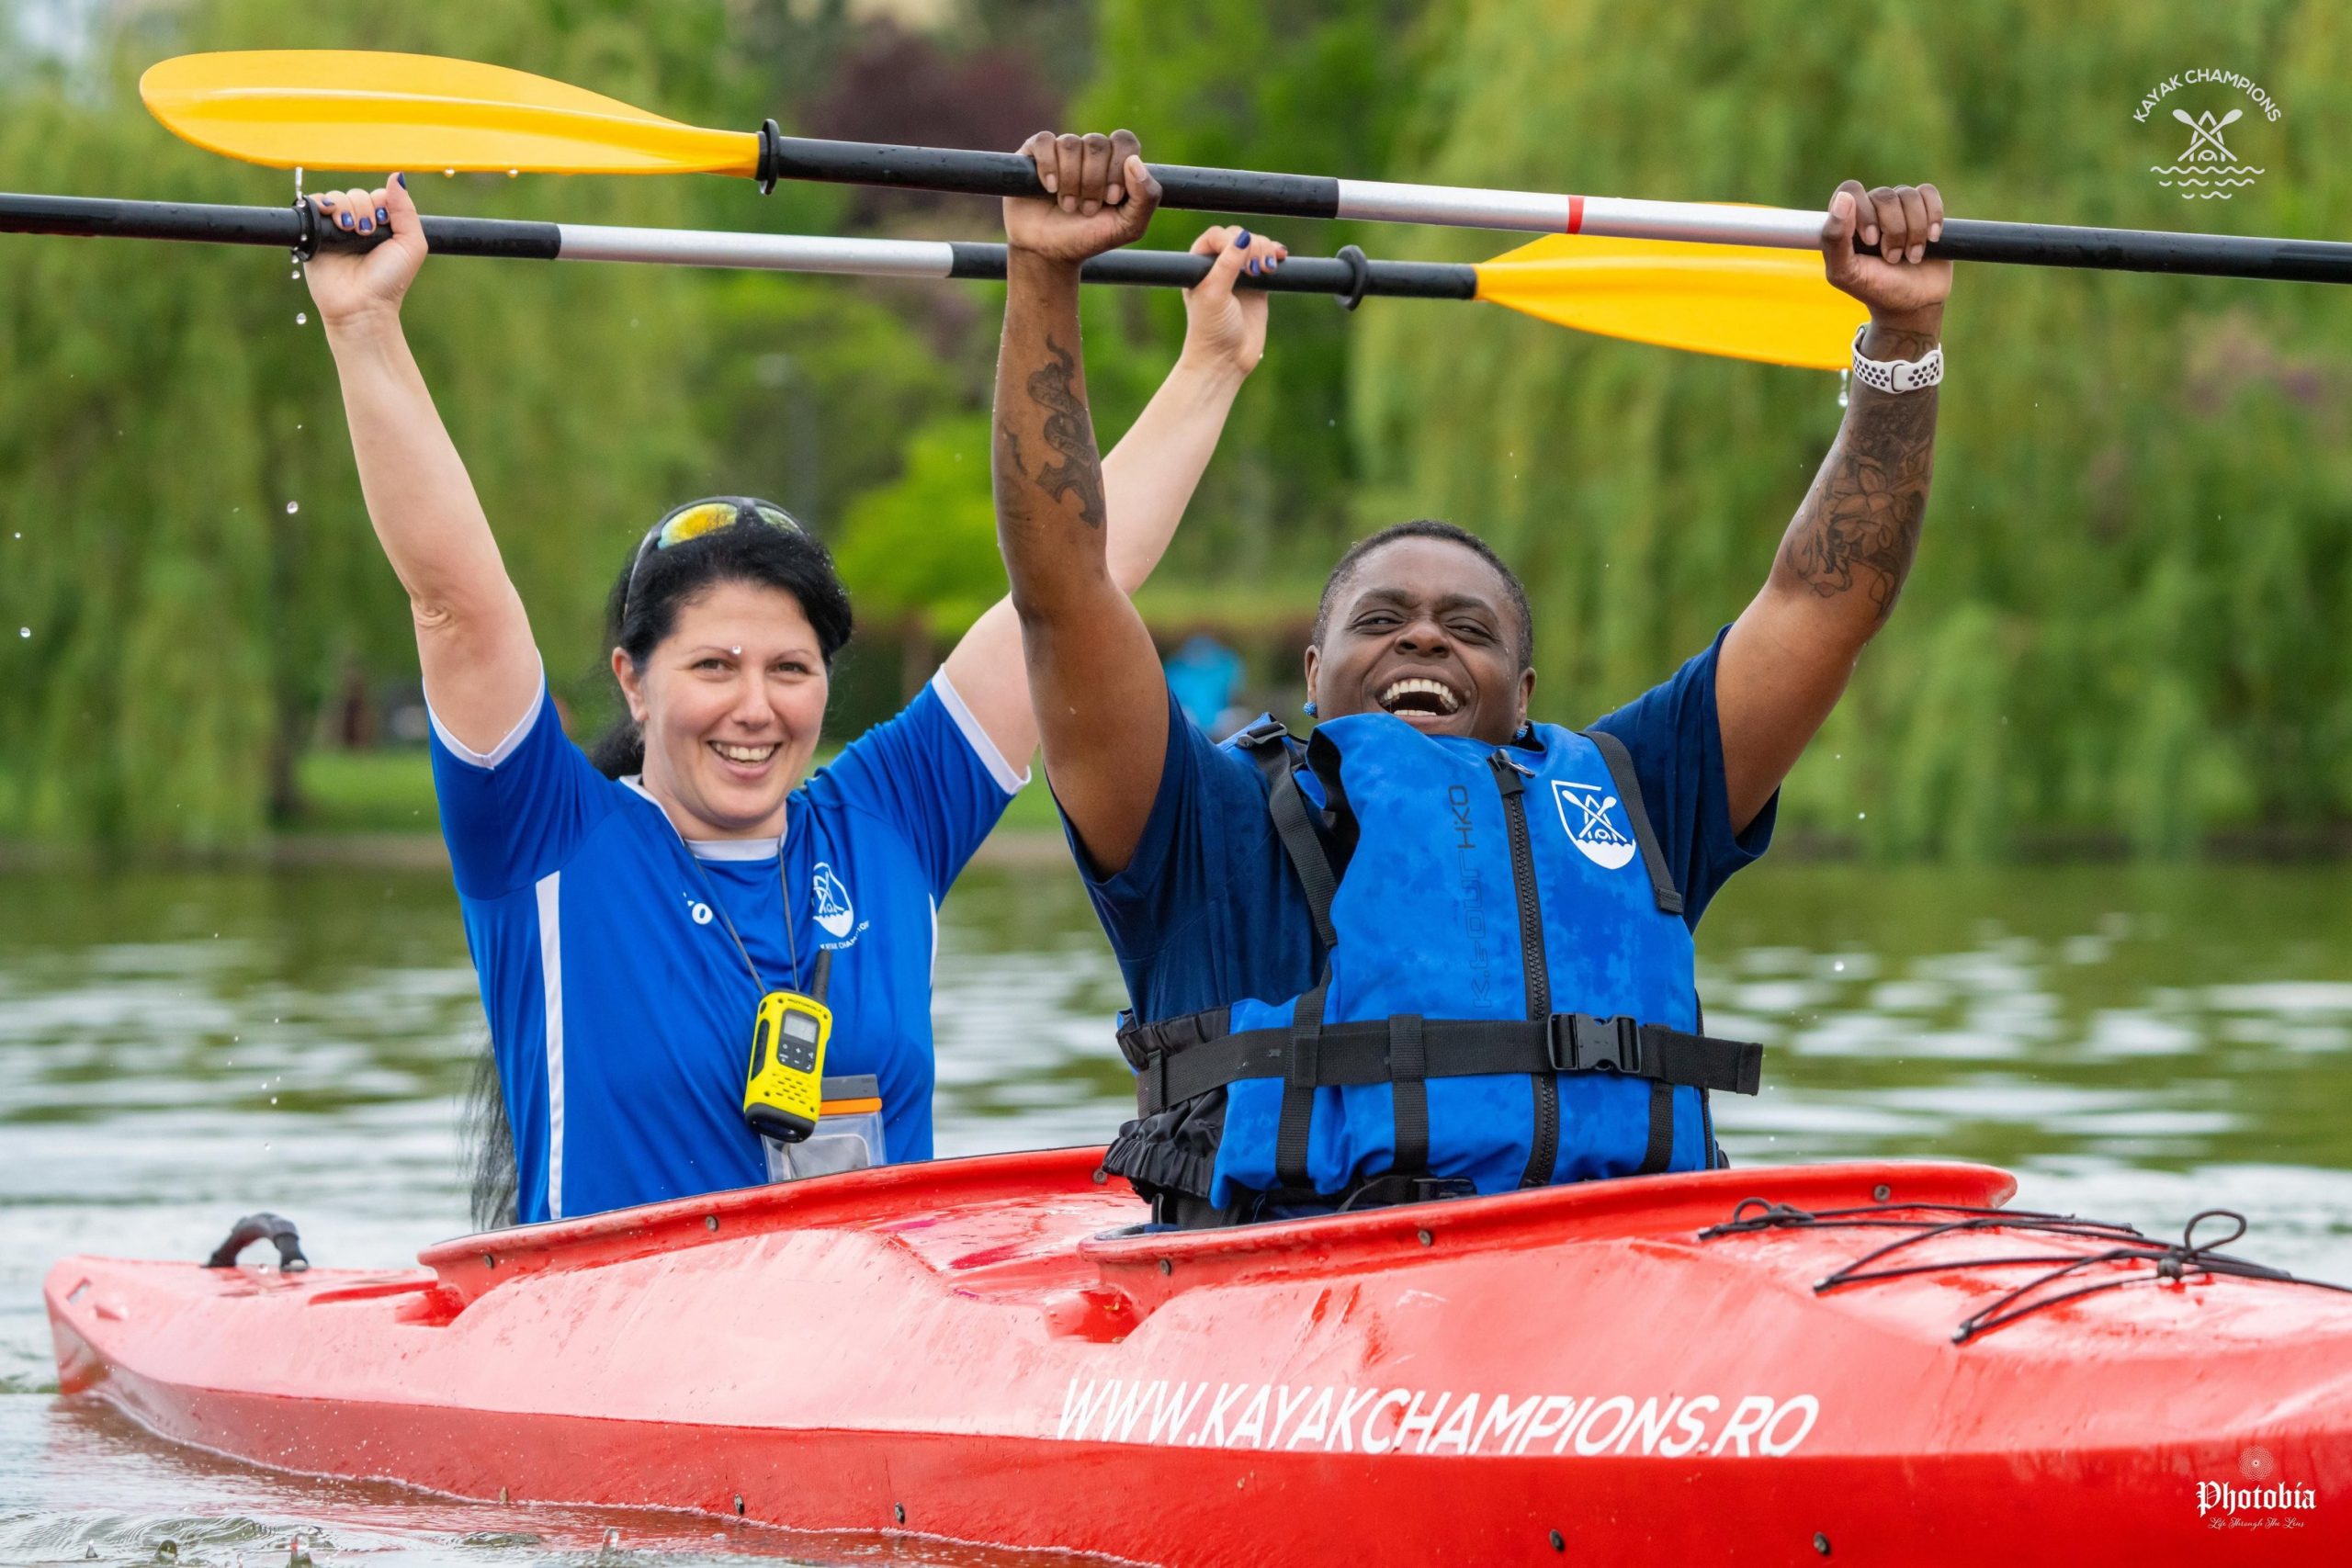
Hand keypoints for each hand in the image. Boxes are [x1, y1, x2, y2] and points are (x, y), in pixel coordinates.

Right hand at [303, 175, 426, 327]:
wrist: (361, 305)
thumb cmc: (389, 280)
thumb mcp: (411, 245)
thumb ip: (406, 210)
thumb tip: (397, 176)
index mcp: (382, 226)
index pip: (378, 196)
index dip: (380, 205)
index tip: (382, 226)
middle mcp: (359, 225)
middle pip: (357, 195)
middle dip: (362, 209)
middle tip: (365, 234)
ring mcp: (336, 230)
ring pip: (337, 198)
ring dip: (344, 209)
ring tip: (349, 231)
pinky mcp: (314, 235)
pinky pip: (313, 205)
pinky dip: (321, 204)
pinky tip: (330, 217)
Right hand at [1003, 130, 1161, 263]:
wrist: (1048, 253)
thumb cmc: (1088, 238)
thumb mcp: (1128, 227)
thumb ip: (1147, 197)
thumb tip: (1135, 161)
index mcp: (1115, 164)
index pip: (1124, 141)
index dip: (1118, 167)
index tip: (1112, 199)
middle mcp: (1089, 153)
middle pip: (1097, 143)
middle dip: (1093, 181)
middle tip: (1087, 209)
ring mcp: (1061, 151)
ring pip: (1070, 144)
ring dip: (1070, 181)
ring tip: (1068, 206)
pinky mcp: (1034, 153)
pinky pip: (1044, 141)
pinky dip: (1048, 166)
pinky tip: (1050, 188)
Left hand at [1178, 226, 1288, 376]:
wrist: (1226, 359)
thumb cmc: (1211, 329)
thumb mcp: (1215, 294)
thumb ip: (1227, 264)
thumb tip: (1243, 237)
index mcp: (1199, 265)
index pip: (1216, 236)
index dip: (1231, 240)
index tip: (1241, 260)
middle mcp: (1218, 267)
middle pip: (1239, 238)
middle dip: (1253, 247)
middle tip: (1255, 271)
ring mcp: (1239, 275)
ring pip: (1255, 246)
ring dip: (1265, 250)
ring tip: (1267, 270)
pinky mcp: (1257, 286)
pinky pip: (1268, 261)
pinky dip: (1275, 255)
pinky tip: (1281, 257)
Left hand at [1821, 180, 1950, 326]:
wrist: (1912, 304)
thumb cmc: (1874, 288)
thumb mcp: (1845, 272)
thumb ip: (1834, 239)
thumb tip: (1844, 199)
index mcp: (1848, 220)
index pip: (1851, 190)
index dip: (1864, 212)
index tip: (1871, 241)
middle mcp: (1873, 209)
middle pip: (1884, 195)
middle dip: (1893, 231)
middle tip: (1891, 258)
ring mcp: (1900, 208)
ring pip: (1909, 196)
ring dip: (1914, 231)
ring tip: (1911, 256)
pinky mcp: (1926, 210)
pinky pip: (1929, 193)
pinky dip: (1933, 217)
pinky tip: (1931, 240)